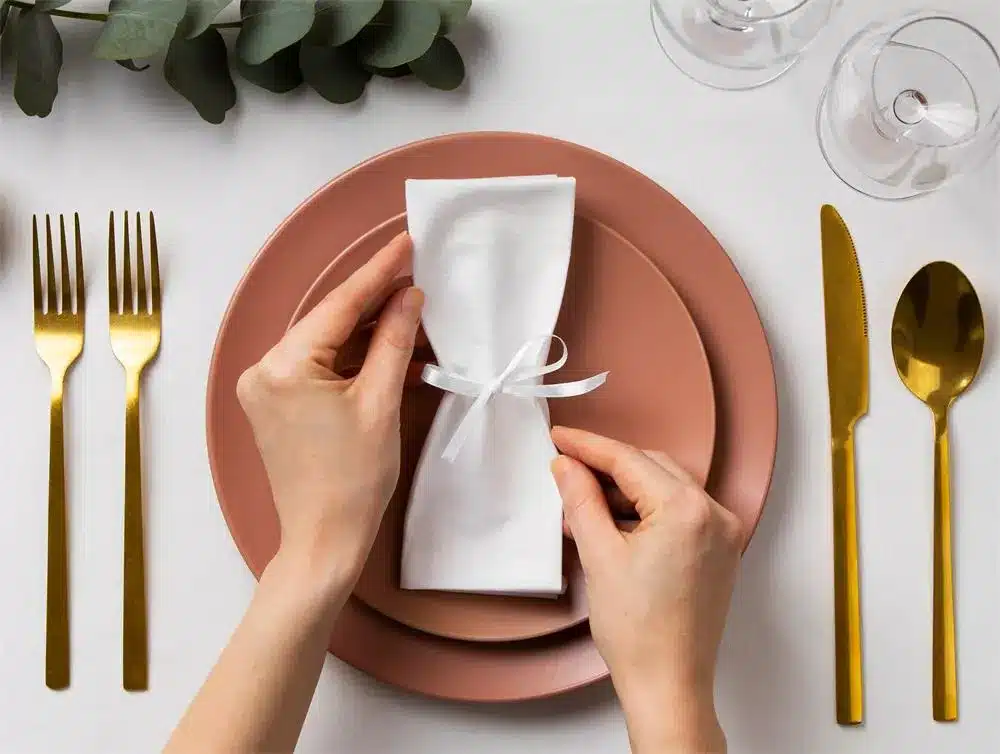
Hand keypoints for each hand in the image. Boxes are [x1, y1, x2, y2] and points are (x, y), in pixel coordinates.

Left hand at [237, 232, 422, 587]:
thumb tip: (409, 297)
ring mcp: (266, 388)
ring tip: (414, 317)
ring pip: (326, 344)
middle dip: (375, 303)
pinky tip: (391, 351)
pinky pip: (320, 367)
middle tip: (417, 278)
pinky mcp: (275, 405)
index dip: (377, 273)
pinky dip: (354, 360)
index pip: (338, 306)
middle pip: (329, 322)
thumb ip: (393, 341)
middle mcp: (263, 370)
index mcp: (283, 366)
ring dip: (368, 334)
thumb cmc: (354, 480)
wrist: (324, 541)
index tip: (406, 243)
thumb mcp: (381, 403)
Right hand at [550, 426, 742, 753]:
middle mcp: (714, 514)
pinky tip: (612, 525)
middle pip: (651, 468)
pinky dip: (645, 512)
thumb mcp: (598, 555)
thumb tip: (567, 466)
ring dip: (624, 491)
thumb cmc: (639, 632)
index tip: (560, 438)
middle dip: (606, 467)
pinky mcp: (719, 552)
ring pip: (665, 488)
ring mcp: (721, 534)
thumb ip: (581, 500)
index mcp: (687, 510)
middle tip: (566, 469)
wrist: (668, 685)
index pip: (629, 460)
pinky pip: (678, 513)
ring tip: (582, 506)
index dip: (588, 446)